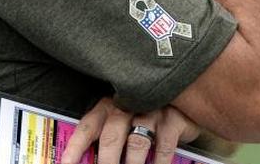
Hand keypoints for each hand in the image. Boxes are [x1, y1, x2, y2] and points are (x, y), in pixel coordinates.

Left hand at [61, 97, 200, 163]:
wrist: (185, 102)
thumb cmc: (144, 119)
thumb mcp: (123, 125)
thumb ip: (106, 140)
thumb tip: (90, 160)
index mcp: (108, 107)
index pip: (87, 128)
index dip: (75, 148)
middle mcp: (128, 106)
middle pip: (111, 137)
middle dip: (106, 163)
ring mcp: (151, 111)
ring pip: (136, 143)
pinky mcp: (173, 119)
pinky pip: (163, 147)